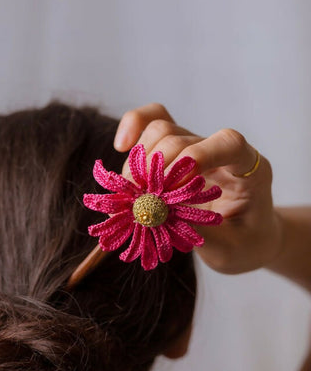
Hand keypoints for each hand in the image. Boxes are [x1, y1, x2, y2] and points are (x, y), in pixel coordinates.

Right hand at [113, 103, 280, 273]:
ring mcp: (197, 146)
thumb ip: (199, 231)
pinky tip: (121, 146)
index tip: (172, 188)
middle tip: (140, 203)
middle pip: (181, 137)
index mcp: (249, 170)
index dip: (197, 156)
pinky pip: (153, 122)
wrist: (246, 240)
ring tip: (133, 194)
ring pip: (161, 129)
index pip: (228, 143)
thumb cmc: (244, 243)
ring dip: (139, 160)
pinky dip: (134, 128)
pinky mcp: (176, 149)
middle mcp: (221, 151)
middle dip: (154, 169)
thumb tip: (158, 215)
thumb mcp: (229, 248)